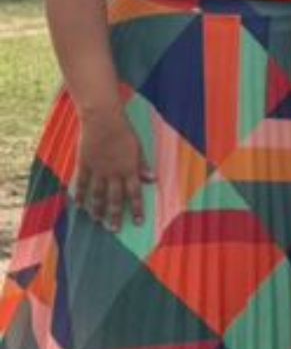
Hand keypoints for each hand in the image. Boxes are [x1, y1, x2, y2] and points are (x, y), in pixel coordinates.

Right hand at [72, 104, 149, 230]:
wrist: (103, 119)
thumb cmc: (124, 131)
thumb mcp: (139, 147)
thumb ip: (143, 164)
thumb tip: (152, 179)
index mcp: (129, 169)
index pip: (134, 194)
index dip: (136, 209)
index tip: (138, 223)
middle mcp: (114, 172)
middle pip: (114, 198)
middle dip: (114, 215)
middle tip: (114, 229)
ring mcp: (98, 169)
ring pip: (97, 194)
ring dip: (97, 209)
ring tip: (97, 220)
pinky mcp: (84, 164)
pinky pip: (82, 183)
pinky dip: (80, 195)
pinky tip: (79, 205)